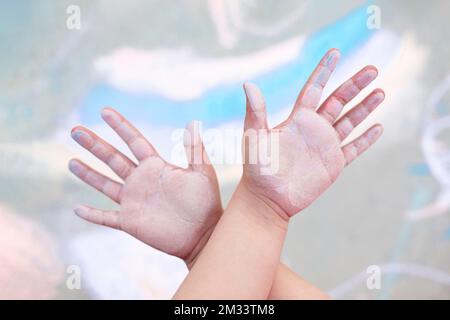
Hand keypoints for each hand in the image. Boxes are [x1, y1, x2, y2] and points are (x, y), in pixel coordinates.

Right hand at [69, 108, 221, 264]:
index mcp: (156, 167)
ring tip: (71, 161)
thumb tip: (192, 123)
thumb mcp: (202, 173)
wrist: (204, 234)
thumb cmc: (205, 203)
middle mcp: (141, 181)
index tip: (105, 111)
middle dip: (95, 145)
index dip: (120, 126)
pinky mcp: (130, 222)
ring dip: (88, 174)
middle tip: (76, 130)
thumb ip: (195, 150)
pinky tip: (77, 209)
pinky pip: (106, 218)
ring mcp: (133, 201)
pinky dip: (92, 215)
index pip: (134, 141)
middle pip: (112, 159)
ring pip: (105, 184)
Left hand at [241, 48, 384, 218]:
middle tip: (372, 69)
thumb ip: (255, 111)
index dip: (324, 70)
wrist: (267, 199)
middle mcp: (314, 129)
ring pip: (350, 121)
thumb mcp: (255, 137)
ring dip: (365, 107)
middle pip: (339, 100)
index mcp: (297, 119)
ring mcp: (325, 146)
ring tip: (381, 91)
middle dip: (355, 84)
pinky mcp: (334, 164)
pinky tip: (378, 127)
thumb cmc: (257, 168)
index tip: (335, 52)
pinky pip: (354, 149)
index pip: (314, 89)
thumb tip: (247, 83)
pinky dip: (366, 139)